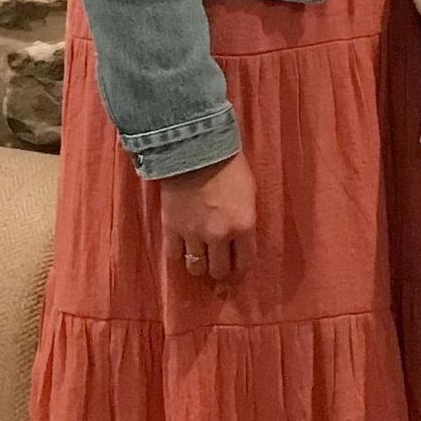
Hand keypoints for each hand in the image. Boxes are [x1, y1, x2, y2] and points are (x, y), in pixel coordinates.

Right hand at [159, 152, 256, 282]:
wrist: (196, 149)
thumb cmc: (230, 166)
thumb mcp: (249, 193)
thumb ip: (244, 221)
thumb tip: (241, 241)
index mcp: (244, 225)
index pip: (245, 262)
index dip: (241, 266)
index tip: (238, 264)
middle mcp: (220, 235)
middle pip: (219, 271)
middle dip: (221, 269)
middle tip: (219, 262)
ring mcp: (193, 234)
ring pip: (196, 268)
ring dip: (200, 265)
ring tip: (201, 257)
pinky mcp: (172, 229)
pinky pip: (174, 256)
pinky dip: (179, 255)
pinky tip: (183, 248)